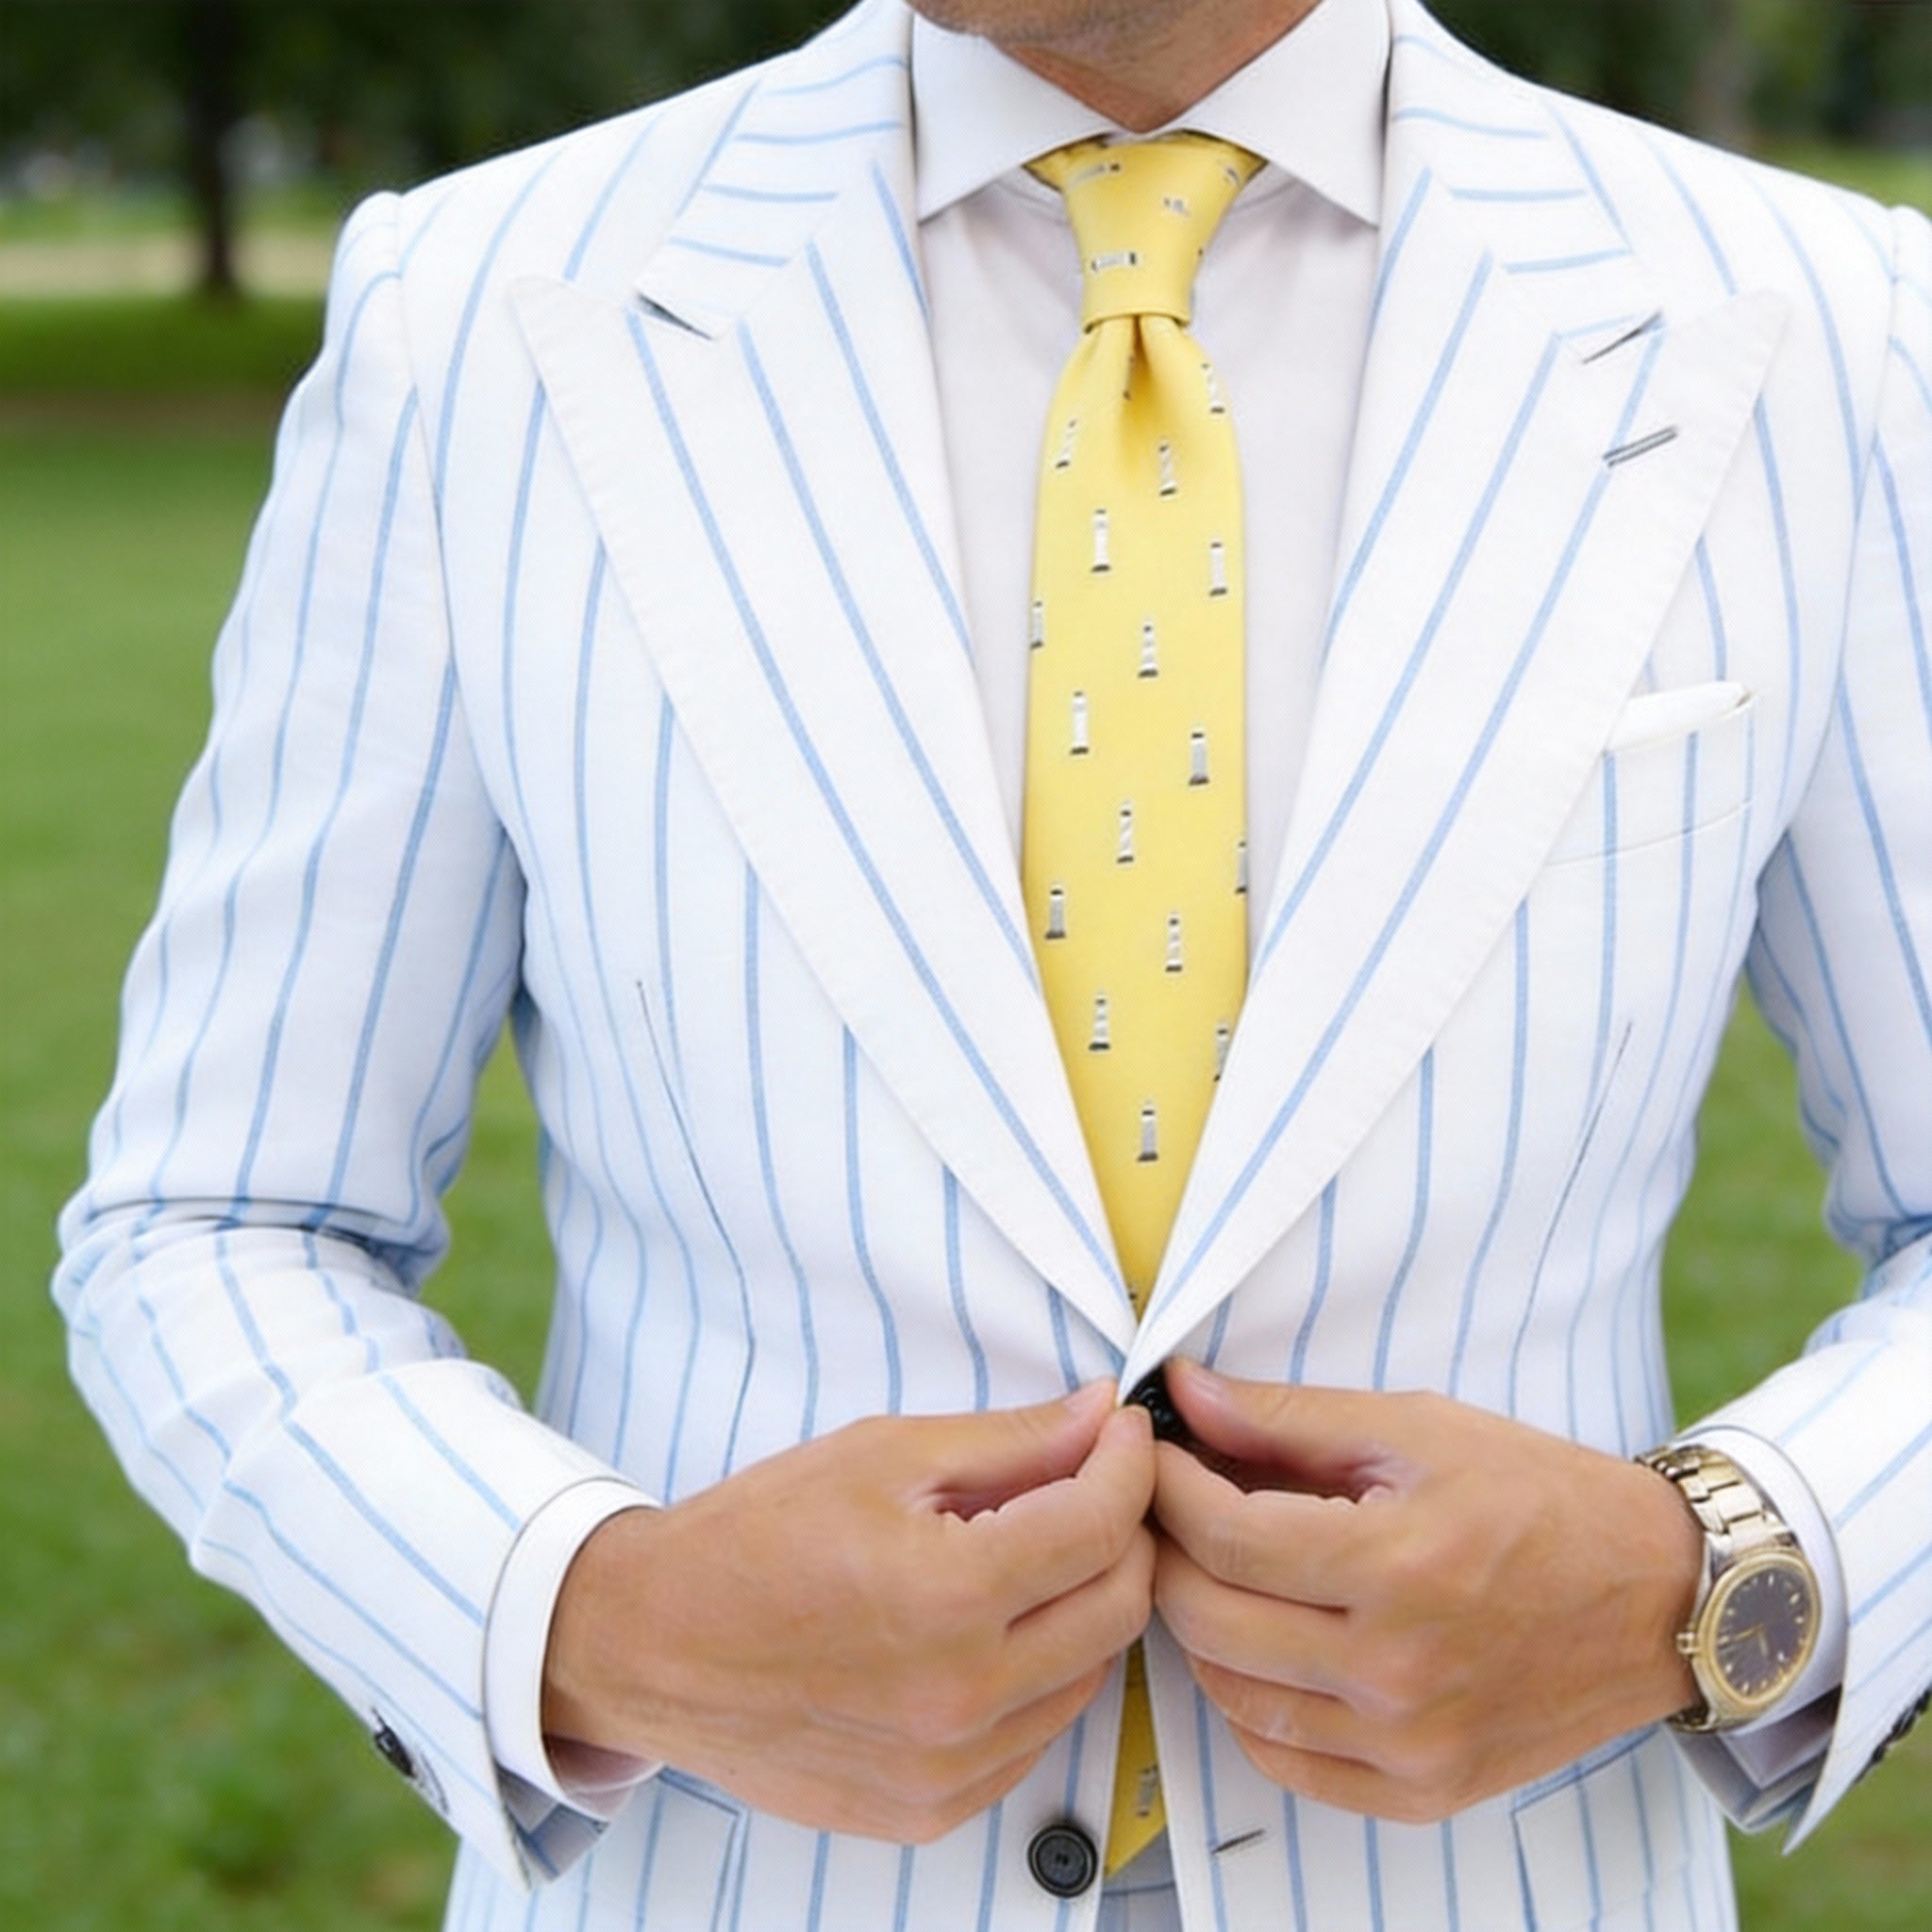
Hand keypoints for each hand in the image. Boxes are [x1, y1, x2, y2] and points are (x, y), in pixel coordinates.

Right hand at [543, 1384, 1155, 1842]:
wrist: (654, 1644)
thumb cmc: (753, 1540)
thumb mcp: (882, 1455)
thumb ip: (1010, 1440)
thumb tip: (1099, 1417)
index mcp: (947, 1595)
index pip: (1101, 1525)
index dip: (1129, 1463)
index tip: (1122, 1433)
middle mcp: (960, 1696)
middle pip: (1119, 1606)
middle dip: (1125, 1531)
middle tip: (1093, 1485)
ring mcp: (950, 1768)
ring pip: (1091, 1675)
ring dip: (1086, 1604)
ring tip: (1033, 1554)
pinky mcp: (933, 1809)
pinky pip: (1037, 1736)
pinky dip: (1041, 1674)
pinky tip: (994, 1628)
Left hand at [1150, 1360, 1701, 1822]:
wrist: (1658, 1595)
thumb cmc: (1539, 1496)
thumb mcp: (1416, 1428)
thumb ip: (1288, 1417)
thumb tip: (1184, 1394)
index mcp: (1400, 1566)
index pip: (1226, 1537)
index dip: (1168, 1488)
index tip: (1152, 1453)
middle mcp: (1400, 1671)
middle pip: (1211, 1620)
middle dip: (1167, 1551)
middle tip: (1165, 1507)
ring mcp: (1411, 1744)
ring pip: (1234, 1696)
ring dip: (1198, 1627)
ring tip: (1210, 1569)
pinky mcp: (1424, 1791)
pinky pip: (1287, 1762)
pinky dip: (1249, 1705)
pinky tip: (1257, 1648)